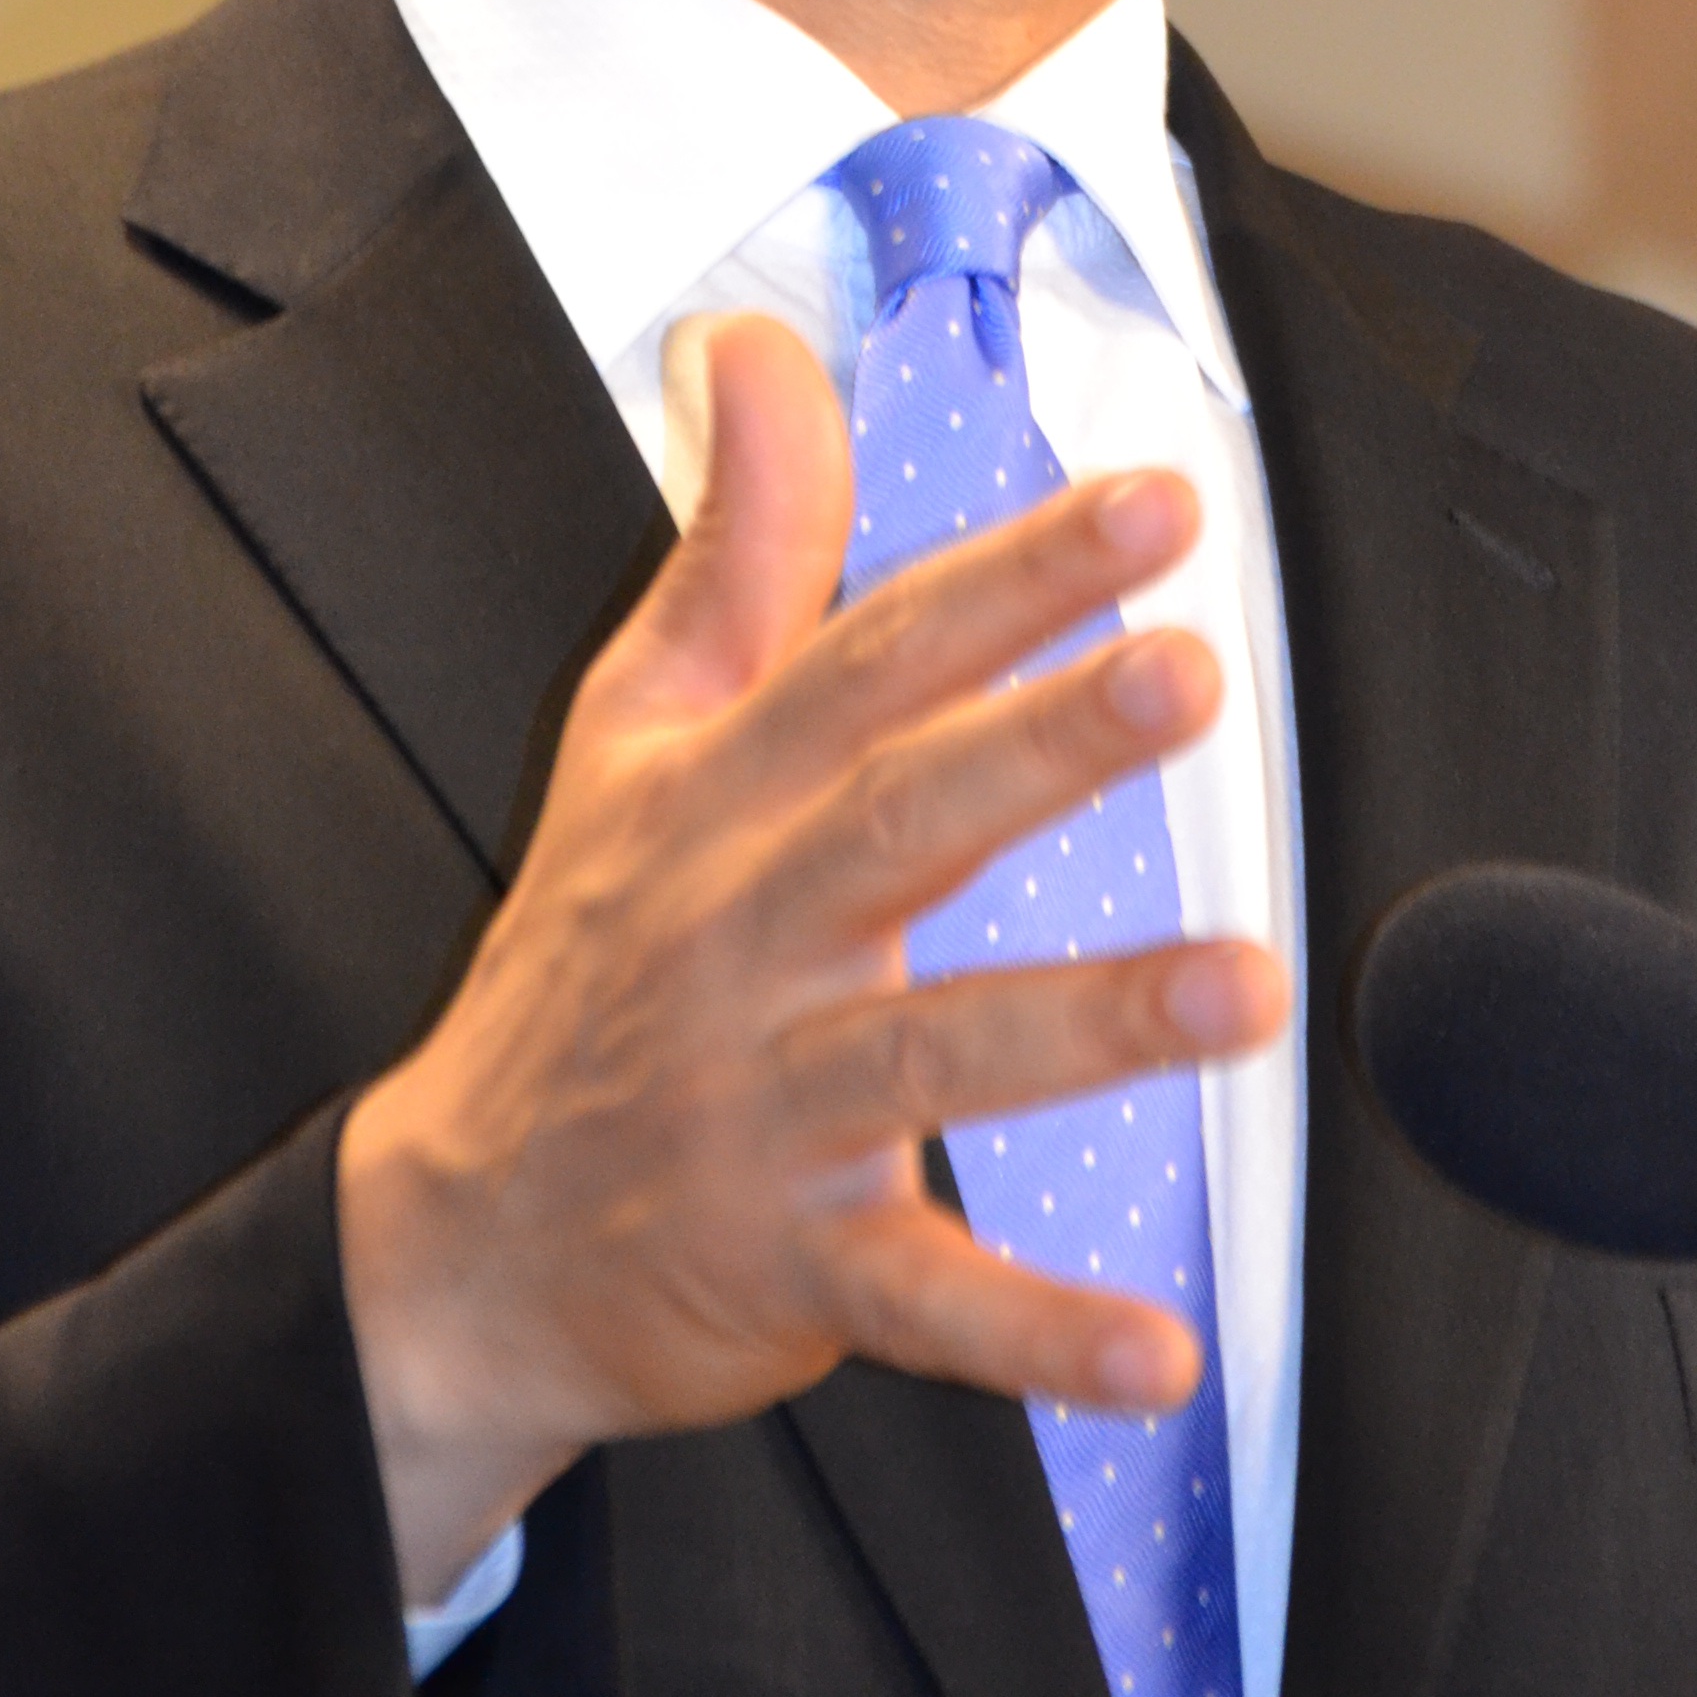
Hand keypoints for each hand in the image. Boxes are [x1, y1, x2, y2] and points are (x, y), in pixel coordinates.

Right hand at [335, 309, 1286, 1608]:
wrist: (451, 1243)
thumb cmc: (588, 954)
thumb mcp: (633, 729)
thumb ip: (734, 540)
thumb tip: (758, 345)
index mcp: (722, 794)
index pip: (873, 656)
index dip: (1011, 577)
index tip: (1153, 506)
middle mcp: (744, 934)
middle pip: (900, 818)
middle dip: (1044, 743)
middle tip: (1189, 674)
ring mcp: (762, 1105)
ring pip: (931, 1054)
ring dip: (1088, 1025)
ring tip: (1245, 989)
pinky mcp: (785, 1266)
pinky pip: (920, 1303)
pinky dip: (1034, 1334)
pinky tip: (1159, 1352)